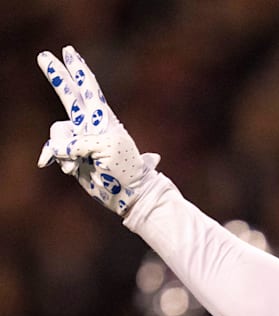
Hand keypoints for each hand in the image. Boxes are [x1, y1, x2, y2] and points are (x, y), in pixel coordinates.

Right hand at [36, 45, 159, 215]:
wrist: (127, 193)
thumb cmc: (124, 168)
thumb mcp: (105, 148)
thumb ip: (78, 142)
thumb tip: (56, 150)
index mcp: (103, 118)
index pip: (89, 88)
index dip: (78, 69)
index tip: (68, 50)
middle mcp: (90, 125)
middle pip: (70, 95)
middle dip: (58, 75)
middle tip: (43, 55)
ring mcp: (80, 140)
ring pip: (57, 132)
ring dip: (61, 149)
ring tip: (75, 166)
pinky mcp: (72, 156)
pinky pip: (53, 149)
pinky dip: (51, 156)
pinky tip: (45, 163)